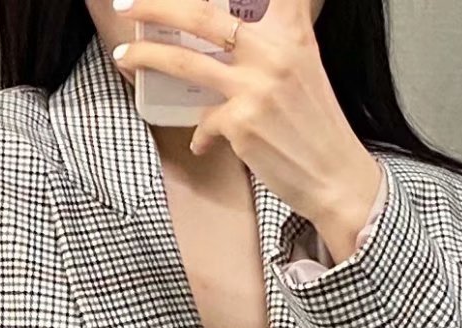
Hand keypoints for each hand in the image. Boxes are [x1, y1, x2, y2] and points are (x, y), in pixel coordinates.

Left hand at [109, 0, 383, 261]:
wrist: (336, 176)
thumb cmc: (316, 125)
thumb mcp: (304, 66)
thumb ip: (274, 40)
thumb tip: (231, 35)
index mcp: (291, 31)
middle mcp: (273, 51)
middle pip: (201, 14)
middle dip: (154, 6)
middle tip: (127, 6)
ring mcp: (255, 87)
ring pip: (185, 61)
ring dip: (147, 57)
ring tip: (125, 58)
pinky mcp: (242, 123)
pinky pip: (204, 122)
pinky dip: (201, 134)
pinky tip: (205, 143)